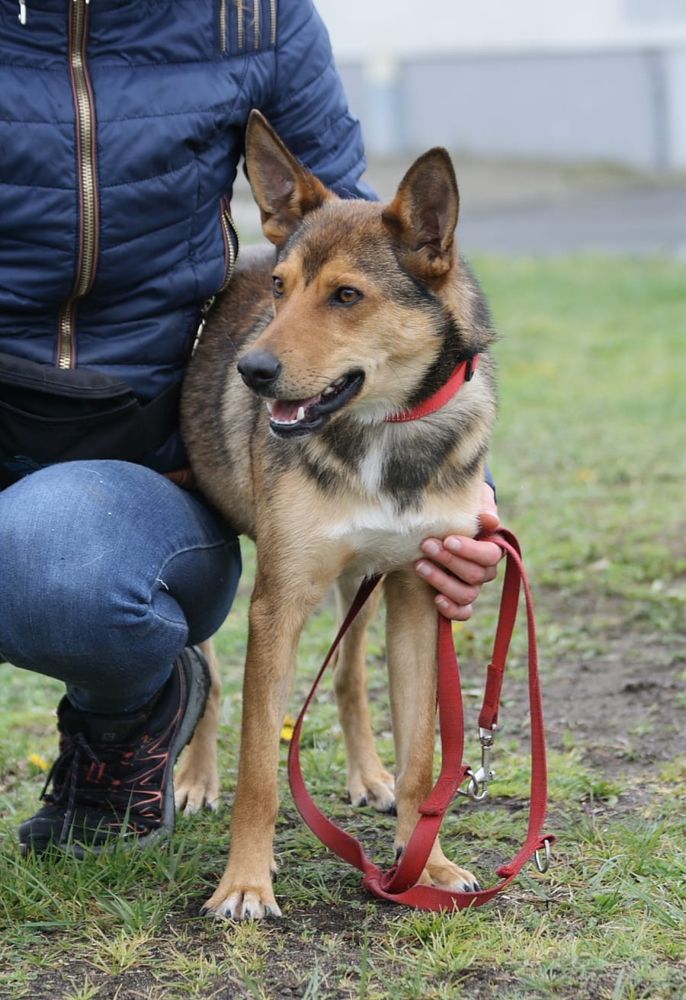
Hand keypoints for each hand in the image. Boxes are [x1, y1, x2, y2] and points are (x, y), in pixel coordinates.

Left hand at [414, 483, 502, 620]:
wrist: (435, 524)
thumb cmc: (456, 510)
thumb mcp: (470, 502)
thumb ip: (482, 507)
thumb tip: (490, 520)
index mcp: (492, 547)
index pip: (491, 555)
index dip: (470, 551)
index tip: (448, 540)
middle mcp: (484, 570)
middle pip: (476, 575)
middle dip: (449, 561)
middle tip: (426, 545)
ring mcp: (472, 587)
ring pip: (467, 594)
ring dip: (442, 581)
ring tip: (419, 565)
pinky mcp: (458, 599)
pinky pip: (463, 613)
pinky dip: (452, 609)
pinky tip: (435, 599)